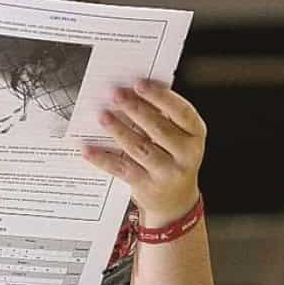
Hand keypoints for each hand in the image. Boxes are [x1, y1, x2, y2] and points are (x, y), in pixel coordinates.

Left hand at [81, 79, 205, 226]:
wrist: (175, 201)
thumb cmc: (172, 157)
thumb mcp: (178, 137)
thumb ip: (161, 116)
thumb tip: (131, 92)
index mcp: (195, 135)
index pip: (182, 112)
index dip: (160, 96)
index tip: (139, 83)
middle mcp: (186, 155)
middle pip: (159, 129)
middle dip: (135, 109)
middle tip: (116, 94)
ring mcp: (167, 173)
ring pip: (140, 148)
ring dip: (119, 130)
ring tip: (103, 116)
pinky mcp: (147, 187)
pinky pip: (121, 169)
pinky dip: (103, 159)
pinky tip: (88, 149)